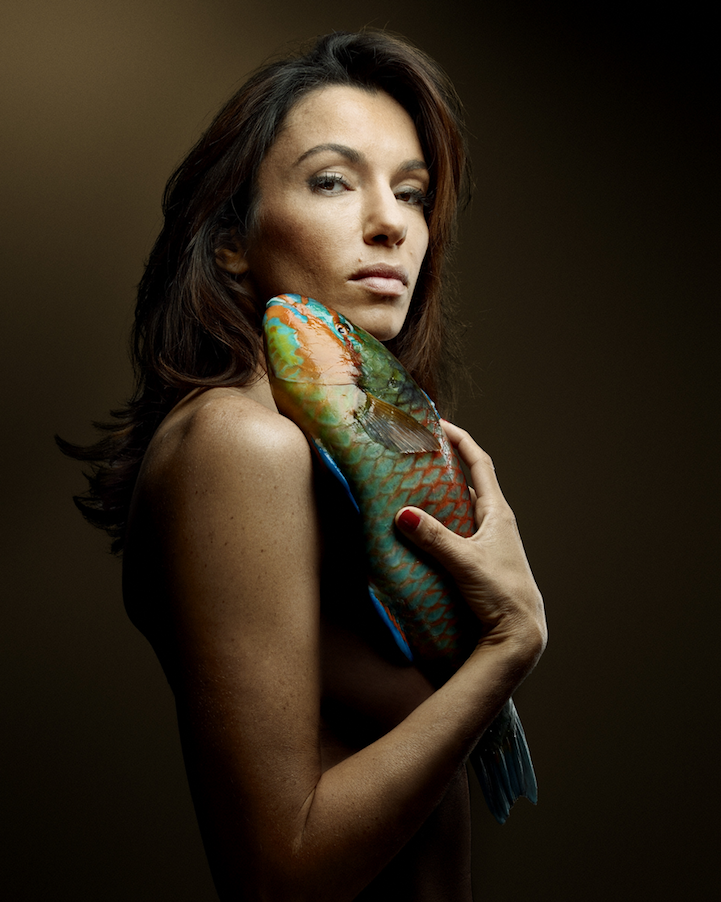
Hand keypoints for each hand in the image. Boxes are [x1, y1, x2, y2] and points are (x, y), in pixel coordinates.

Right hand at [395, 420, 546, 663]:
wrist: (519, 635)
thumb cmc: (501, 594)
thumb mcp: (464, 562)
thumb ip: (434, 538)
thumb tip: (403, 514)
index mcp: (498, 513)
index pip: (480, 464)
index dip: (461, 440)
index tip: (440, 424)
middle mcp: (495, 523)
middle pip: (469, 483)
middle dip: (444, 467)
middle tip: (416, 456)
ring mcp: (489, 542)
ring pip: (461, 509)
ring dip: (440, 497)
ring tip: (411, 489)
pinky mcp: (480, 560)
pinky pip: (457, 531)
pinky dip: (440, 523)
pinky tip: (421, 531)